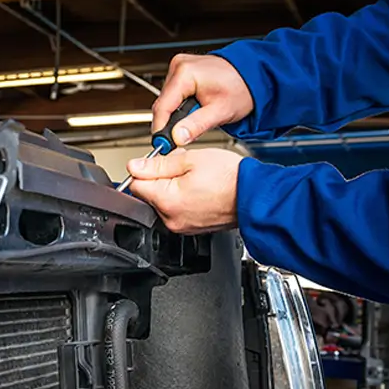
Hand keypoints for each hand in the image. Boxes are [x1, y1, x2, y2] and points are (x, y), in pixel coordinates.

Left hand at [127, 148, 245, 233]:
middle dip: (161, 178)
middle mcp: (171, 219)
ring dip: (173, 188)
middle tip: (184, 167)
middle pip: (150, 194)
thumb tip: (134, 167)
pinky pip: (178, 211)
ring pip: (164, 202)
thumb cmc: (230, 178)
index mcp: (167, 201)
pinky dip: (184, 199)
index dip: (144, 169)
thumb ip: (157, 164)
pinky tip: (200, 190)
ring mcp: (182, 226)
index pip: (135, 185)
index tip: (158, 163)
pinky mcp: (192, 228)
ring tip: (196, 179)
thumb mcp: (189, 160)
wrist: (254, 196)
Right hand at [152, 54, 252, 145]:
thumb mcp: (220, 111)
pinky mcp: (183, 72)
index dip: (161, 129)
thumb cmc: (242, 88)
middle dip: (171, 123)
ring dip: (177, 115)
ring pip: (168, 100)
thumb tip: (177, 137)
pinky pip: (174, 94)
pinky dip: (181, 106)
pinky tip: (195, 110)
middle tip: (182, 137)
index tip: (163, 146)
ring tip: (196, 120)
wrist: (254, 76)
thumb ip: (196, 125)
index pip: (162, 107)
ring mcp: (180, 67)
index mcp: (185, 73)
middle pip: (164, 104)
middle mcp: (179, 66)